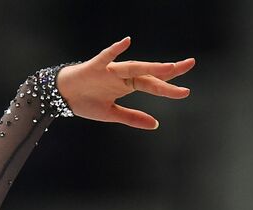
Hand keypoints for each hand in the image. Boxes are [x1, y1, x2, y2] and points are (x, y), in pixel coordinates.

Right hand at [55, 37, 194, 128]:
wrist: (62, 96)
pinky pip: (106, 57)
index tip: (187, 91)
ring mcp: (110, 70)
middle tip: (190, 64)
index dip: (170, 86)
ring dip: (152, 66)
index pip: (153, 84)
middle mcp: (122, 76)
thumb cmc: (86, 102)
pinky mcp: (94, 67)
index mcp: (128, 86)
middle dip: (169, 70)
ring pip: (134, 66)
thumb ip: (134, 118)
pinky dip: (114, 50)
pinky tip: (125, 43)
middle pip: (150, 72)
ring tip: (169, 67)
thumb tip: (156, 124)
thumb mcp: (112, 115)